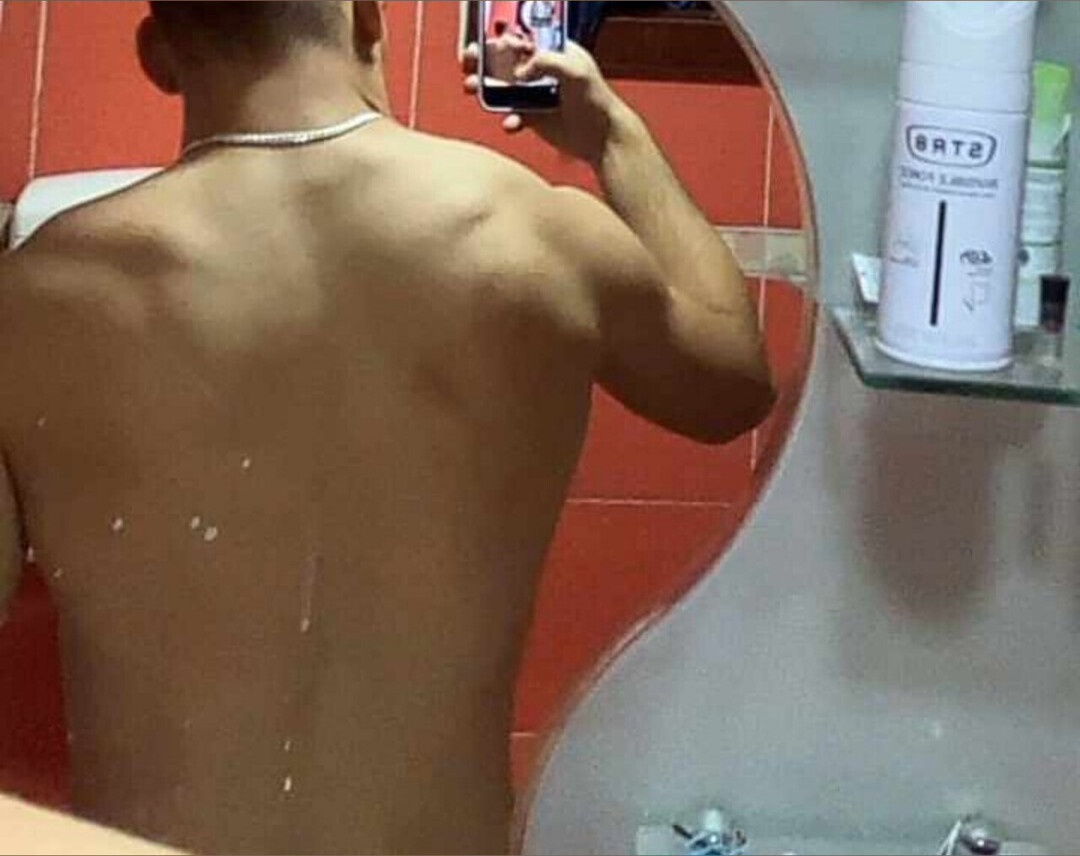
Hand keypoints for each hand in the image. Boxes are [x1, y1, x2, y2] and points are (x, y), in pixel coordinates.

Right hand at [463, 39, 629, 164]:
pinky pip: (512, 116)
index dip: (504, 40)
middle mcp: (542, 72)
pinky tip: (511, 123)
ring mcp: (536, 95)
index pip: (524, 39)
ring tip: (470, 88)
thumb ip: (546, 61)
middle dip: (484, 61)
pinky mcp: (533, 118)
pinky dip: (508, 120)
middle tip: (469, 60)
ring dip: (484, 88)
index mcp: (554, 52)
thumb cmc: (596, 99)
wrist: (602, 137)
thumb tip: (520, 71)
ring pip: (503, 88)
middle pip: (506, 61)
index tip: (490, 44)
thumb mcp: (575, 70)